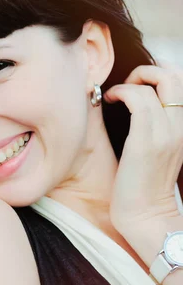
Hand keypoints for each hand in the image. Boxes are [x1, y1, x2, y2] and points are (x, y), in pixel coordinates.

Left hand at [104, 63, 182, 230]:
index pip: (181, 83)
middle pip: (175, 75)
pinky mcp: (146, 140)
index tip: (136, 84)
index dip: (158, 74)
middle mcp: (180, 126)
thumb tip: (137, 104)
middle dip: (147, 70)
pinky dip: (120, 91)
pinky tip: (109, 100)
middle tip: (126, 85)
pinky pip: (138, 98)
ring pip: (158, 82)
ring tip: (114, 94)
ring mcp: (166, 132)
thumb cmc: (142, 183)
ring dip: (130, 80)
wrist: (145, 214)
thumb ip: (153, 126)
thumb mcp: (155, 148)